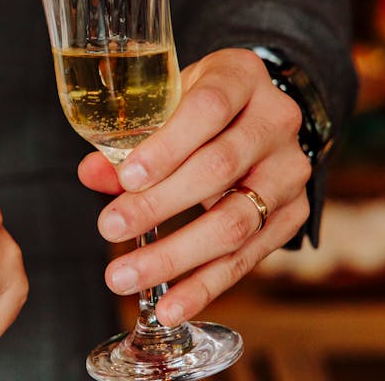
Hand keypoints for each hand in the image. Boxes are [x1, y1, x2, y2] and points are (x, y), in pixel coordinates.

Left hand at [79, 48, 310, 325]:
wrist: (258, 115)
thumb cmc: (198, 106)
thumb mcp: (165, 102)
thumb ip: (129, 136)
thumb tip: (91, 174)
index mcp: (241, 77)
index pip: (208, 108)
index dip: (167, 145)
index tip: (127, 178)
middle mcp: (276, 121)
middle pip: (219, 168)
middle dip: (159, 204)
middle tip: (109, 227)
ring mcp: (290, 171)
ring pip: (235, 220)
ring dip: (175, 255)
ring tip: (125, 276)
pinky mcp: (293, 216)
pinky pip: (247, 258)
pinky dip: (205, 286)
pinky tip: (170, 307)